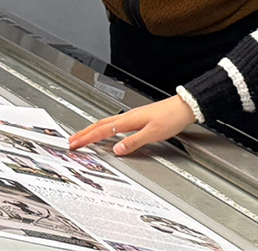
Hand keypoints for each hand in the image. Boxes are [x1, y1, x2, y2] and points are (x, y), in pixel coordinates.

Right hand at [67, 95, 195, 155]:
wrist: (185, 107)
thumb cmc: (172, 117)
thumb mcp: (153, 133)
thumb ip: (133, 142)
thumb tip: (116, 150)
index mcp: (129, 119)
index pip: (103, 130)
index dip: (87, 138)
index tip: (75, 144)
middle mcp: (129, 116)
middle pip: (100, 125)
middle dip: (84, 133)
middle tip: (72, 141)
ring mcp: (133, 116)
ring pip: (106, 123)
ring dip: (92, 130)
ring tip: (82, 136)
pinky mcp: (138, 118)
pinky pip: (114, 124)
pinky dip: (104, 128)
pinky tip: (105, 132)